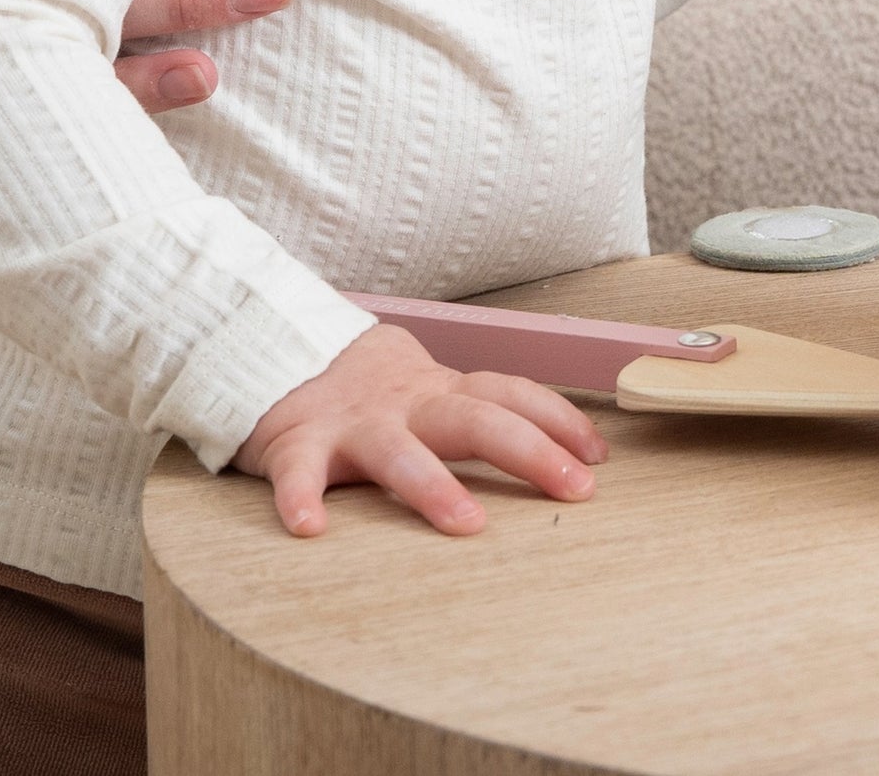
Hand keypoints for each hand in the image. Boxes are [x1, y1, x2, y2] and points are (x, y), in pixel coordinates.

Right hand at [232, 321, 607, 536]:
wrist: (279, 350)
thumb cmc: (373, 392)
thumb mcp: (432, 392)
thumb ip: (484, 414)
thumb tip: (572, 454)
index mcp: (441, 393)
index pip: (511, 395)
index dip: (558, 420)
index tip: (599, 456)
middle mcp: (407, 405)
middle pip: (475, 420)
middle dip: (529, 452)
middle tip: (574, 490)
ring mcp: (353, 425)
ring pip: (397, 452)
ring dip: (432, 486)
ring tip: (466, 524)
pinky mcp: (296, 443)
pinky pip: (298, 473)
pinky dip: (301, 499)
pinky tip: (309, 528)